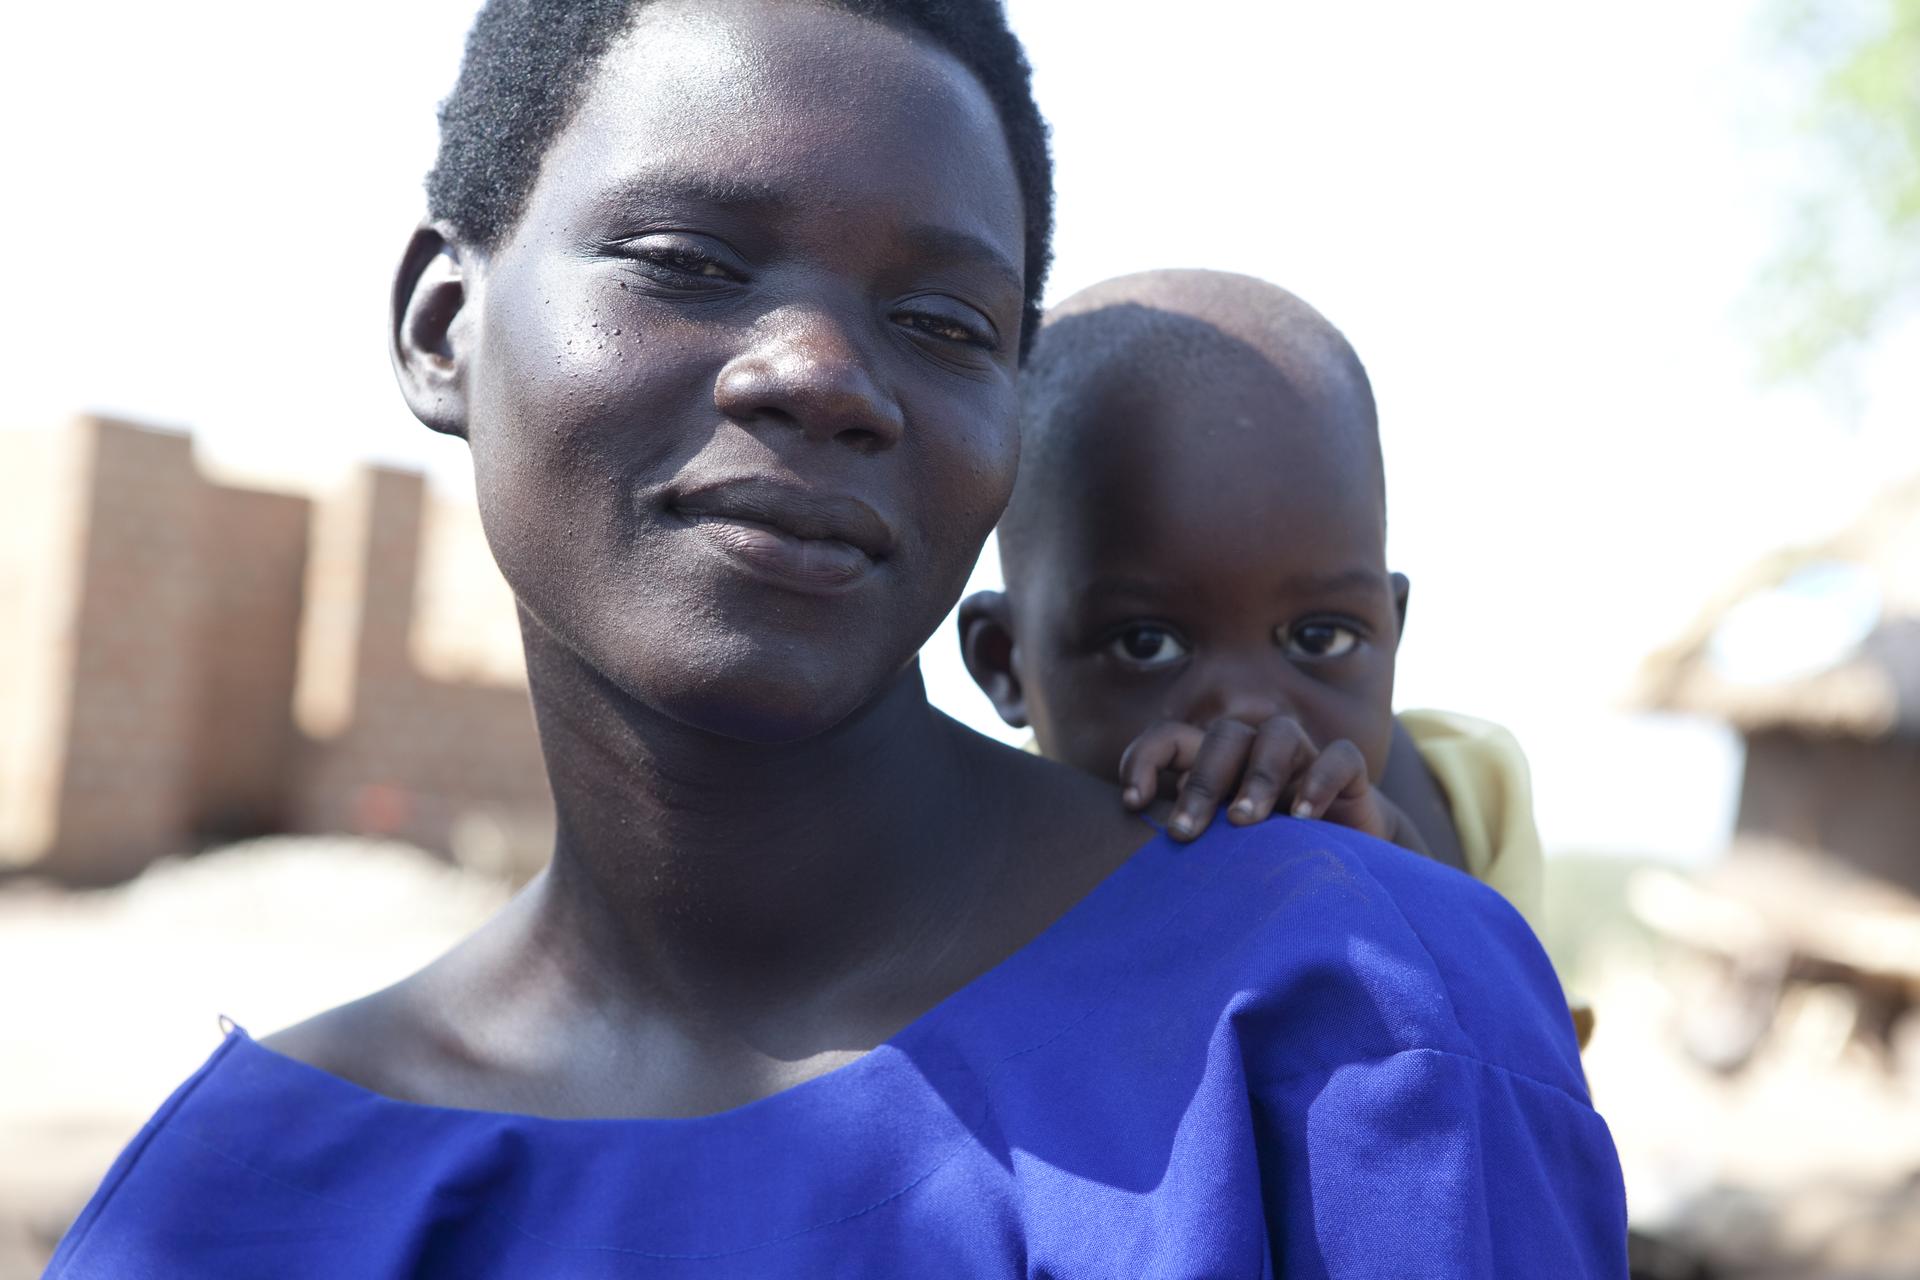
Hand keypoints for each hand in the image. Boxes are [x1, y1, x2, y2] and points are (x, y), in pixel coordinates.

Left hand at [1119, 716, 1425, 854]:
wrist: (1346, 865)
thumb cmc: (1266, 859)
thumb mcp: (1219, 853)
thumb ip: (1186, 848)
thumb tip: (1131, 873)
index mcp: (1217, 764)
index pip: (1172, 739)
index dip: (1145, 758)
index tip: (1132, 804)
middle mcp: (1256, 752)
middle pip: (1224, 736)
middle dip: (1201, 783)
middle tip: (1185, 833)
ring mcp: (1304, 758)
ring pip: (1277, 734)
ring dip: (1257, 776)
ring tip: (1242, 822)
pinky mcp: (1350, 776)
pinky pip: (1339, 757)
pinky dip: (1320, 781)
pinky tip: (1304, 819)